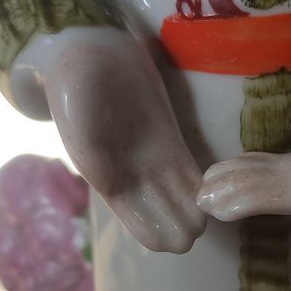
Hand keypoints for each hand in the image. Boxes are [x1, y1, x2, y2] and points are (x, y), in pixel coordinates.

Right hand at [44, 35, 205, 253]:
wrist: (88, 55)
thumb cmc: (75, 88)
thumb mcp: (76, 119)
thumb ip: (90, 153)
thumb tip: (110, 186)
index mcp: (109, 182)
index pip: (141, 227)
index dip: (160, 235)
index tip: (176, 234)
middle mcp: (133, 177)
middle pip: (166, 219)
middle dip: (183, 227)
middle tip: (198, 222)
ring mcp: (153, 159)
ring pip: (181, 200)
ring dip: (196, 210)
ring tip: (208, 209)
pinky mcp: (168, 139)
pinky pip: (189, 172)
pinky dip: (201, 185)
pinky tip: (214, 192)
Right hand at [197, 128, 290, 255]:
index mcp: (288, 195)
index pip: (245, 198)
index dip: (225, 205)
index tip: (208, 214)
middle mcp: (280, 176)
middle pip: (237, 178)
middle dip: (214, 189)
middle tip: (195, 204)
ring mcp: (286, 163)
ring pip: (245, 164)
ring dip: (222, 174)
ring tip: (204, 187)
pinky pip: (257, 158)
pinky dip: (239, 163)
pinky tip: (233, 168)